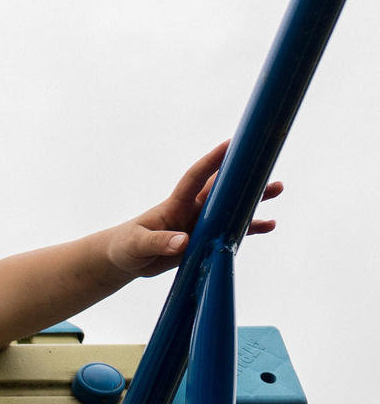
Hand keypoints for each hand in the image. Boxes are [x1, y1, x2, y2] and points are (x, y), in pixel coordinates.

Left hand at [104, 141, 282, 277]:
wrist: (125, 260)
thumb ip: (158, 243)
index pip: (196, 177)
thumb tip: (183, 241)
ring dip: (254, 200)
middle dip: (244, 178)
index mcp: (175, 205)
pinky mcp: (204, 240)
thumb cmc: (126, 246)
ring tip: (277, 189)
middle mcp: (192, 210)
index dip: (213, 160)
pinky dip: (250, 229)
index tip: (231, 142)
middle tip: (268, 168)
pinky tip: (269, 224)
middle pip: (222, 190)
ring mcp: (200, 224)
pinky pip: (232, 232)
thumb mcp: (137, 245)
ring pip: (232, 208)